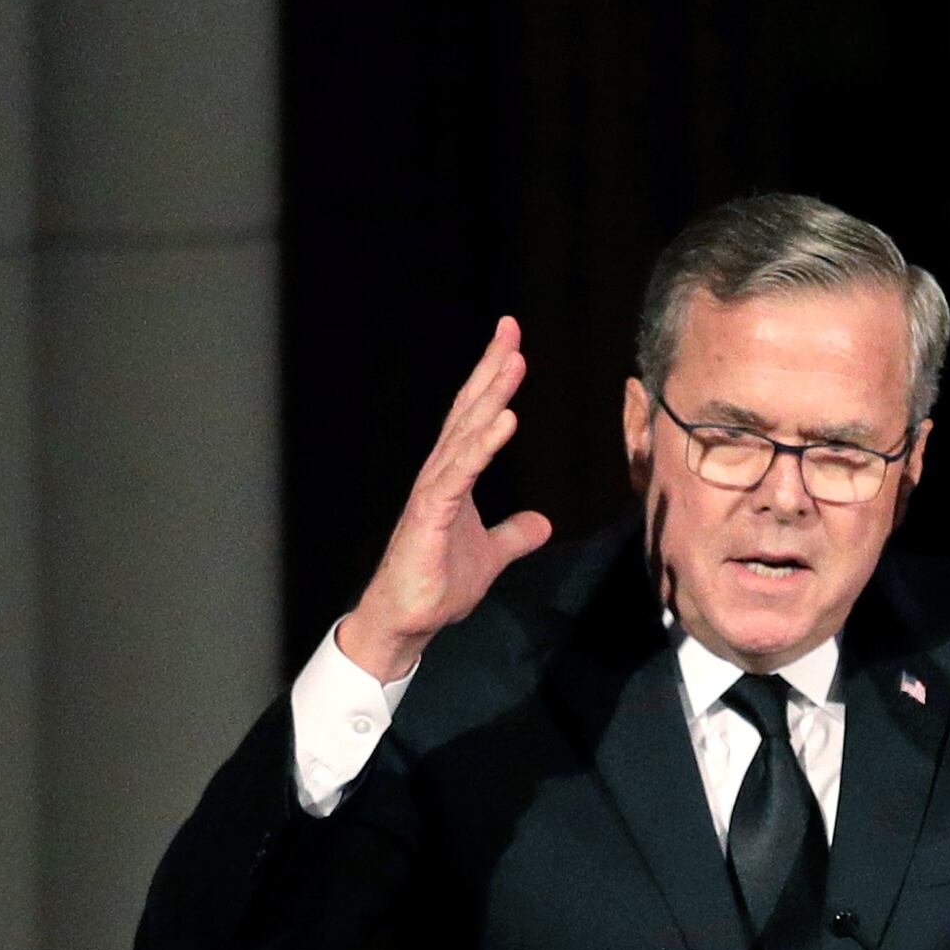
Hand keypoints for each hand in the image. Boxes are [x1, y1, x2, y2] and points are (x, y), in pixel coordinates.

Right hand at [337, 316, 554, 680]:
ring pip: (465, 434)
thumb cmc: (437, 585)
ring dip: (490, 396)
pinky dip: (483, 445)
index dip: (494, 380)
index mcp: (454, 477)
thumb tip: (542, 524)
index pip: (476, 418)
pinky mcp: (430, 515)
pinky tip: (504, 421)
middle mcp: (441, 474)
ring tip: (514, 362)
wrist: (407, 621)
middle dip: (491, 369)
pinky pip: (461, 474)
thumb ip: (513, 535)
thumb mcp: (490, 555)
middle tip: (511, 328)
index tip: (513, 343)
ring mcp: (434, 492)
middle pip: (469, 411)